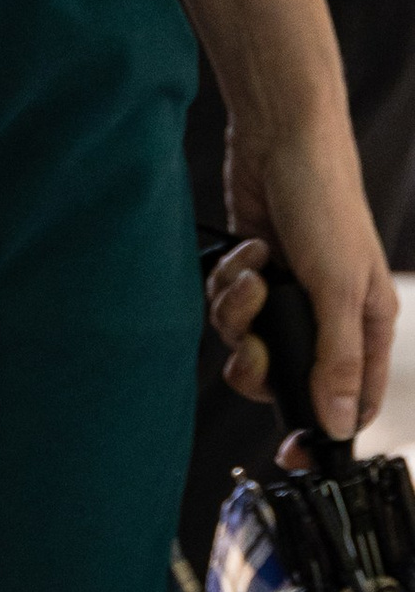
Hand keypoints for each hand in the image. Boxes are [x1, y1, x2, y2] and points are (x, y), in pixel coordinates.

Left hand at [211, 107, 396, 450]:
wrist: (280, 136)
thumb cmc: (326, 202)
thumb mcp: (338, 286)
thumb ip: (338, 359)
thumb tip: (342, 423)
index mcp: (365, 326)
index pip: (352, 403)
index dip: (322, 431)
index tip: (290, 455)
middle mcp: (326, 316)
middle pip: (282, 376)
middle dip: (257, 360)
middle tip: (251, 340)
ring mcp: (285, 295)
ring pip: (246, 340)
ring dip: (239, 310)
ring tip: (254, 273)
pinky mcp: (251, 273)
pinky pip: (226, 304)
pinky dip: (229, 280)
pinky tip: (247, 250)